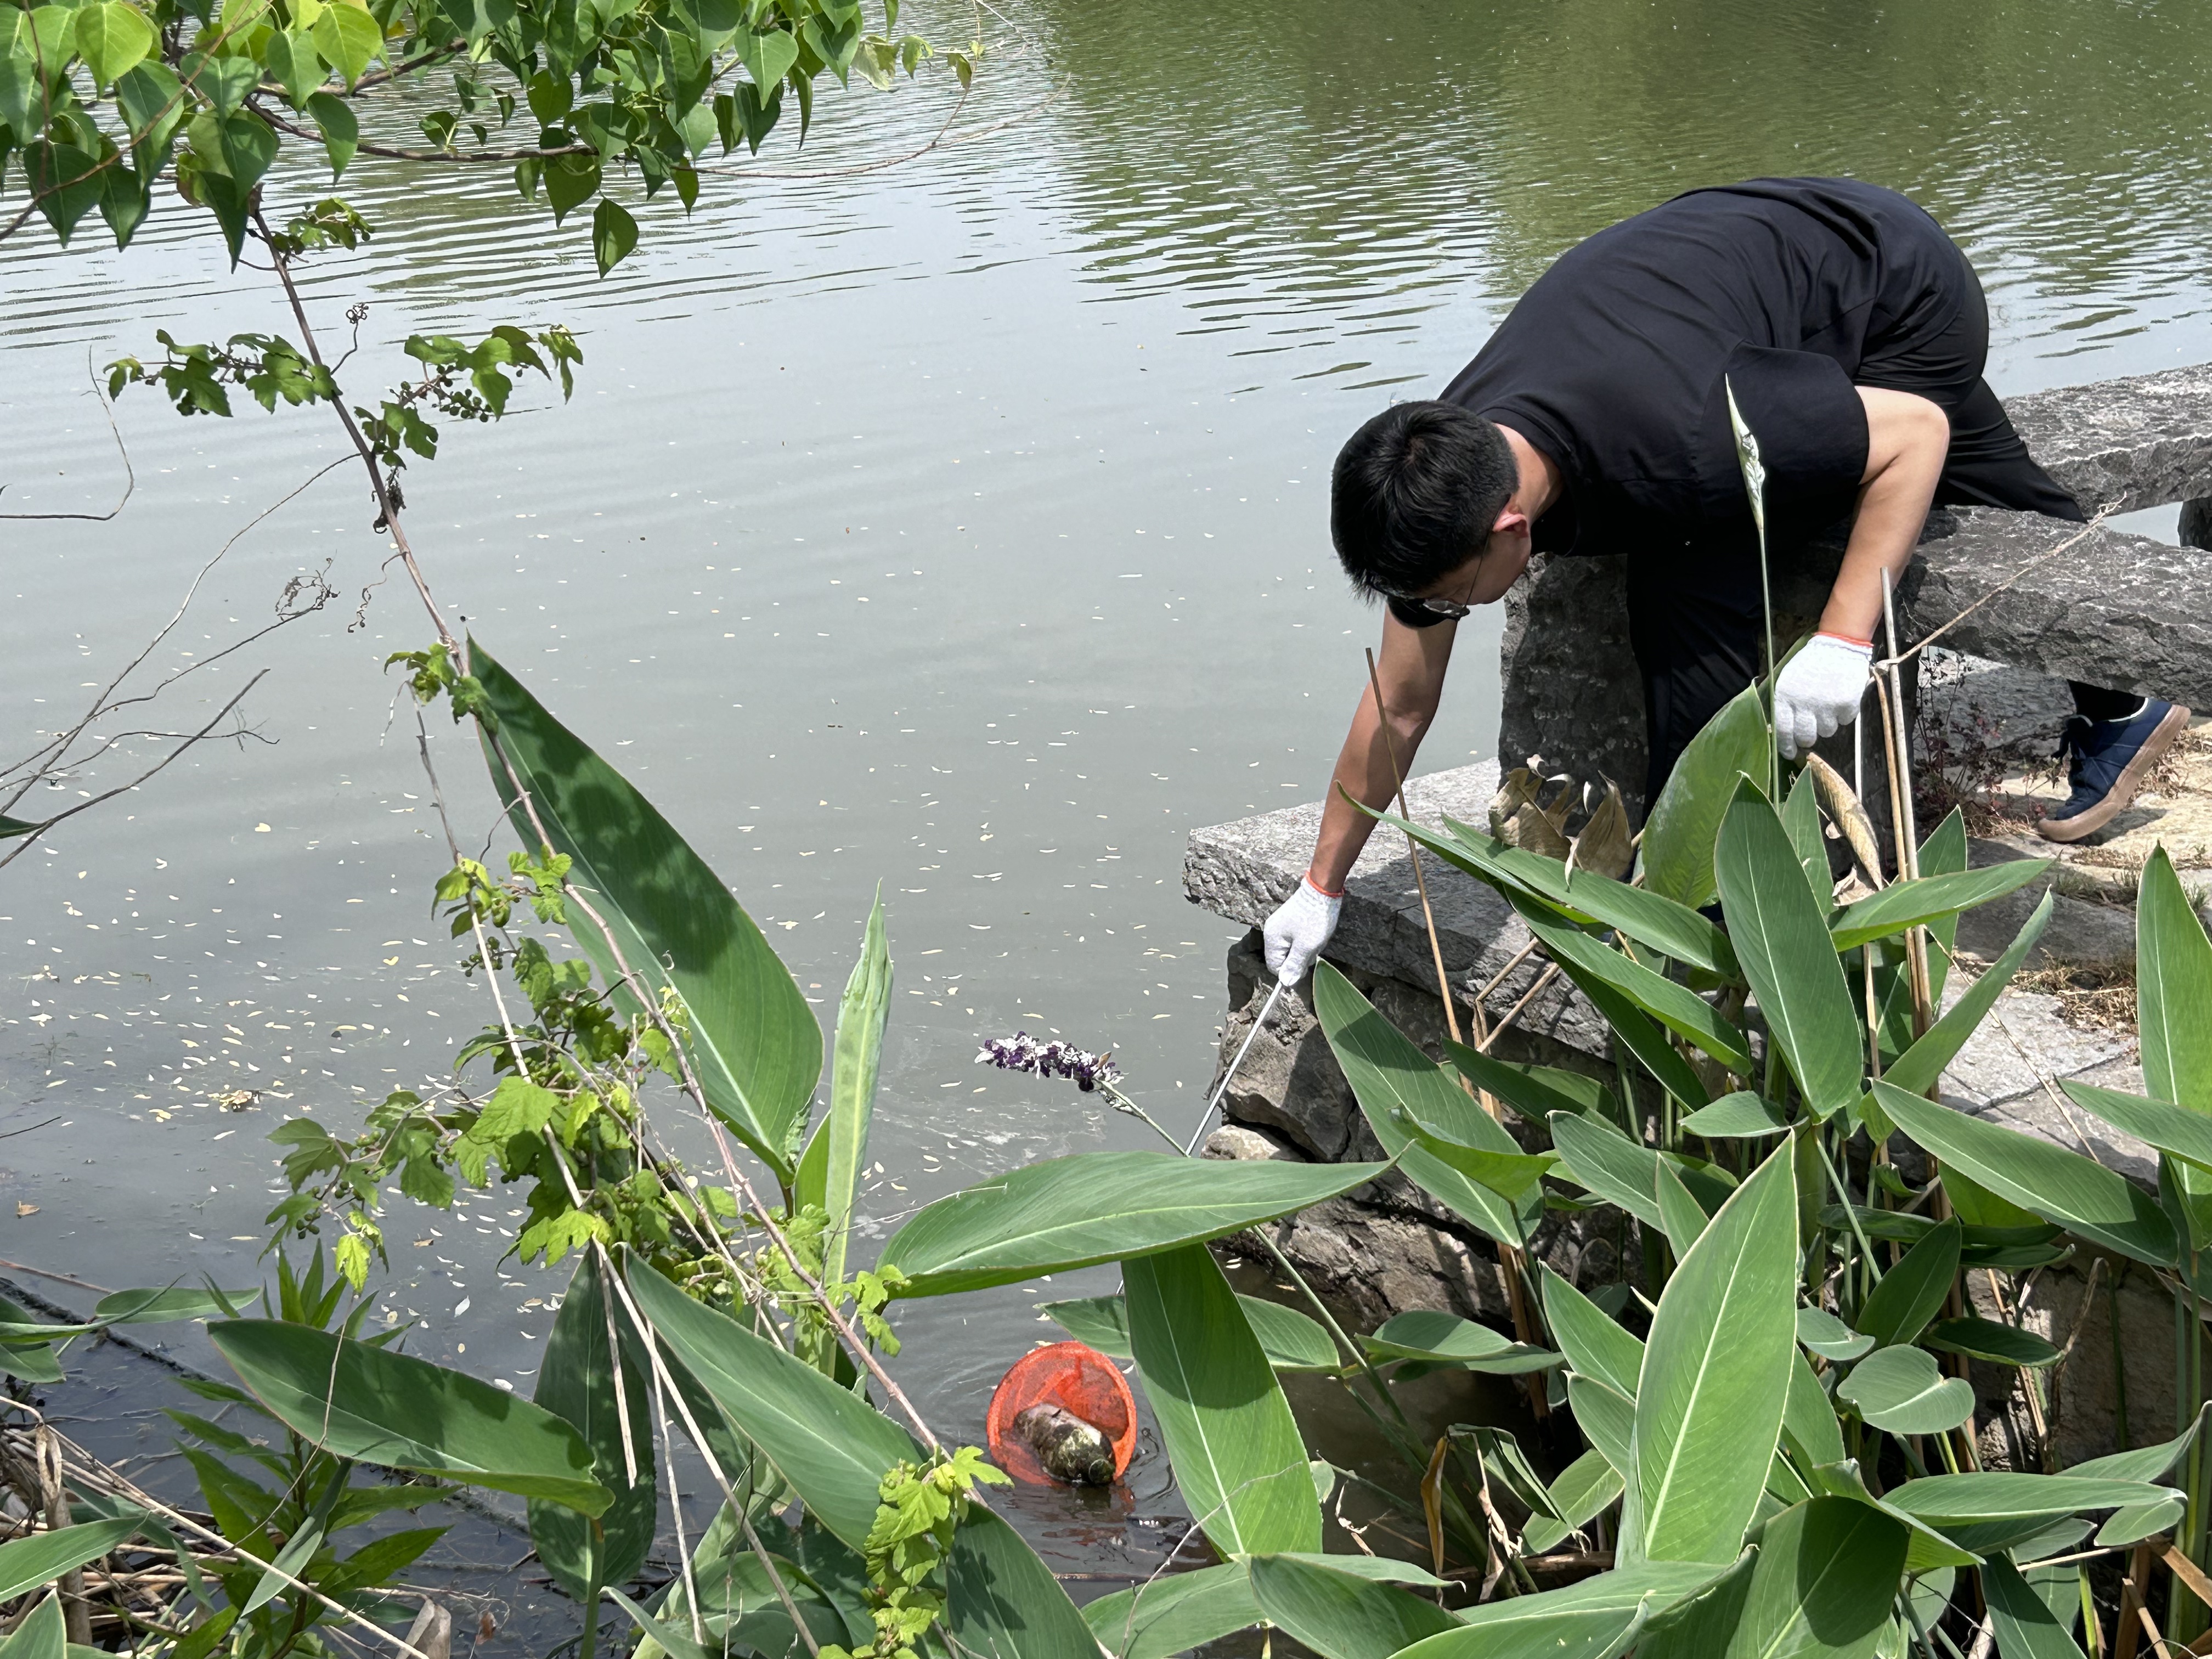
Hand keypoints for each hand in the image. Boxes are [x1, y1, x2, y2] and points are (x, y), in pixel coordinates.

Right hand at [1264, 876, 1341, 984]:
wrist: (1322, 889)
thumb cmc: (1315, 919)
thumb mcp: (1307, 946)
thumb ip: (1295, 965)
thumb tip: (1285, 982)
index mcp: (1272, 938)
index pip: (1275, 966)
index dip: (1290, 970)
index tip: (1306, 963)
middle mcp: (1272, 931)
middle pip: (1283, 957)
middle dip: (1300, 957)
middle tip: (1313, 946)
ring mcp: (1280, 924)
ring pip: (1291, 948)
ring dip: (1305, 948)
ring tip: (1316, 937)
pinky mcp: (1289, 920)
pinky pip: (1295, 938)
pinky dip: (1306, 939)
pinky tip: (1315, 931)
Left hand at [1773, 633, 1872, 758]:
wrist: (1838, 645)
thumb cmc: (1810, 664)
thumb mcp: (1788, 680)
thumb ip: (1785, 704)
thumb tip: (1784, 731)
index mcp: (1786, 697)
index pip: (1783, 731)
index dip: (1786, 745)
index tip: (1790, 752)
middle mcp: (1805, 705)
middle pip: (1806, 737)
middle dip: (1807, 738)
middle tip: (1811, 731)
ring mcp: (1827, 706)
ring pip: (1827, 731)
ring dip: (1827, 724)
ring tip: (1827, 706)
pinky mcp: (1847, 704)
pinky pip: (1845, 721)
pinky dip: (1843, 714)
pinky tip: (1839, 699)